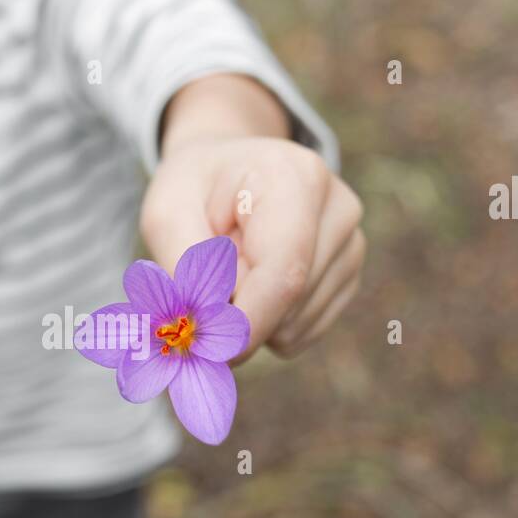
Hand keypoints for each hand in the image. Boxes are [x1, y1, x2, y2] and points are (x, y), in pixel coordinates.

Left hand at [143, 76, 365, 359]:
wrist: (226, 173)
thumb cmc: (194, 190)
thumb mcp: (167, 213)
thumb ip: (185, 266)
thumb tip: (213, 324)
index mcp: (296, 179)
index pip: (284, 274)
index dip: (245, 323)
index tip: (204, 344)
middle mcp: (338, 210)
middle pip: (290, 305)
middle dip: (238, 313)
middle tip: (208, 274)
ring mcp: (351, 244)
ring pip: (295, 327)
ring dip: (252, 315)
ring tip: (237, 266)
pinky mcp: (348, 276)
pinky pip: (302, 333)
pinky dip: (269, 322)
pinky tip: (257, 280)